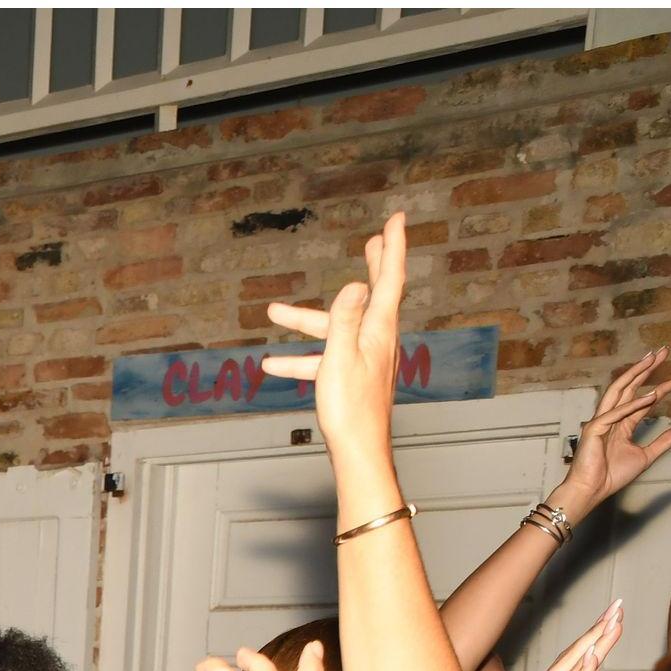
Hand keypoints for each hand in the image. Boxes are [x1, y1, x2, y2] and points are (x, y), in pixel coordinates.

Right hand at [263, 208, 408, 459]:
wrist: (359, 450)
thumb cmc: (351, 409)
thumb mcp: (340, 359)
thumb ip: (344, 321)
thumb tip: (354, 284)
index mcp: (378, 329)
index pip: (390, 278)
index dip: (393, 246)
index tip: (395, 220)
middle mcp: (377, 338)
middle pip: (375, 293)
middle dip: (374, 266)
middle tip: (376, 242)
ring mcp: (367, 357)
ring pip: (337, 328)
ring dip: (306, 320)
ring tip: (274, 313)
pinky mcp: (354, 375)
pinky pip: (326, 356)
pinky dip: (303, 356)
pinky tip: (276, 364)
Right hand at [555, 349, 670, 513]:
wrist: (592, 491)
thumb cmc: (612, 476)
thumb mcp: (647, 456)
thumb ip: (665, 441)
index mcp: (622, 424)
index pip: (644, 399)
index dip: (662, 386)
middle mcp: (611, 418)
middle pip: (629, 386)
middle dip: (646, 368)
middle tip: (663, 351)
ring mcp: (600, 421)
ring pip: (619, 391)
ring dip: (636, 374)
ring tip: (652, 359)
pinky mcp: (594, 429)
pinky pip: (616, 413)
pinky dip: (633, 404)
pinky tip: (650, 395)